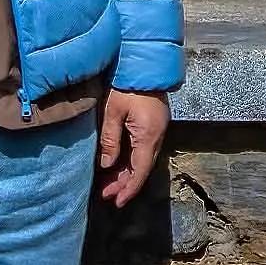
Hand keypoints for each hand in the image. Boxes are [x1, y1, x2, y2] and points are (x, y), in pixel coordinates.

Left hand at [96, 90, 170, 210]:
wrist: (143, 62)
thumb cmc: (125, 83)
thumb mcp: (112, 112)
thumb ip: (110, 140)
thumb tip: (107, 165)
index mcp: (149, 134)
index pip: (140, 170)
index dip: (129, 188)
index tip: (117, 202)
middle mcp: (158, 135)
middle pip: (142, 168)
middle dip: (125, 183)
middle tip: (107, 194)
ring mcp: (158, 129)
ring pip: (143, 160)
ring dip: (128, 173)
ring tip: (109, 183)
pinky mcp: (154, 124)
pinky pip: (144, 149)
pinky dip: (132, 160)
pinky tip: (118, 164)